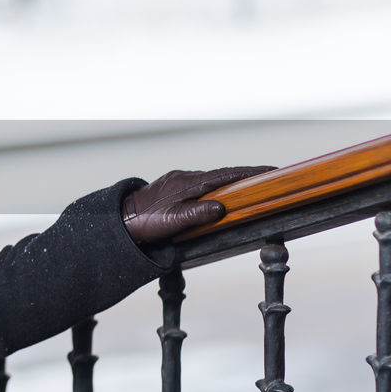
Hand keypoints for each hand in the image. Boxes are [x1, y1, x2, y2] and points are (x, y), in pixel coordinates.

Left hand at [122, 166, 273, 243]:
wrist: (121, 218)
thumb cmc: (145, 221)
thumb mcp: (174, 221)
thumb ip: (198, 214)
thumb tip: (221, 208)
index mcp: (188, 183)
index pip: (225, 175)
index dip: (249, 173)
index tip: (270, 170)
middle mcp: (184, 177)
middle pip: (220, 174)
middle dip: (244, 175)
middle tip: (266, 177)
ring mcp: (177, 180)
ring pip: (209, 178)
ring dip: (228, 181)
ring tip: (248, 185)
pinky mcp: (172, 186)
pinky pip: (199, 183)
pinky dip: (213, 186)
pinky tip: (217, 193)